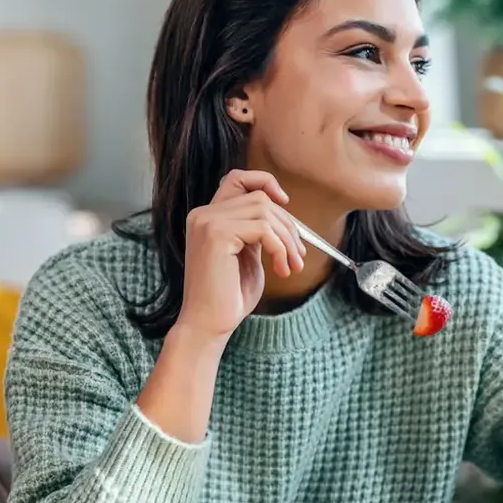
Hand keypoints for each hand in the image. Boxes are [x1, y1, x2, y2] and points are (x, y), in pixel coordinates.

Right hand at [175, 169, 305, 340]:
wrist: (209, 324)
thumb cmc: (229, 296)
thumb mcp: (247, 255)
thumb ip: (256, 231)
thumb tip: (283, 213)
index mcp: (207, 217)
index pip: (236, 178)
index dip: (264, 182)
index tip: (284, 203)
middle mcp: (203, 214)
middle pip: (259, 198)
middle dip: (287, 225)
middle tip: (298, 256)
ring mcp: (207, 222)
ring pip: (264, 211)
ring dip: (287, 239)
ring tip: (291, 265)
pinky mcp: (216, 234)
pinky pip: (263, 228)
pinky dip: (280, 248)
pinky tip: (281, 269)